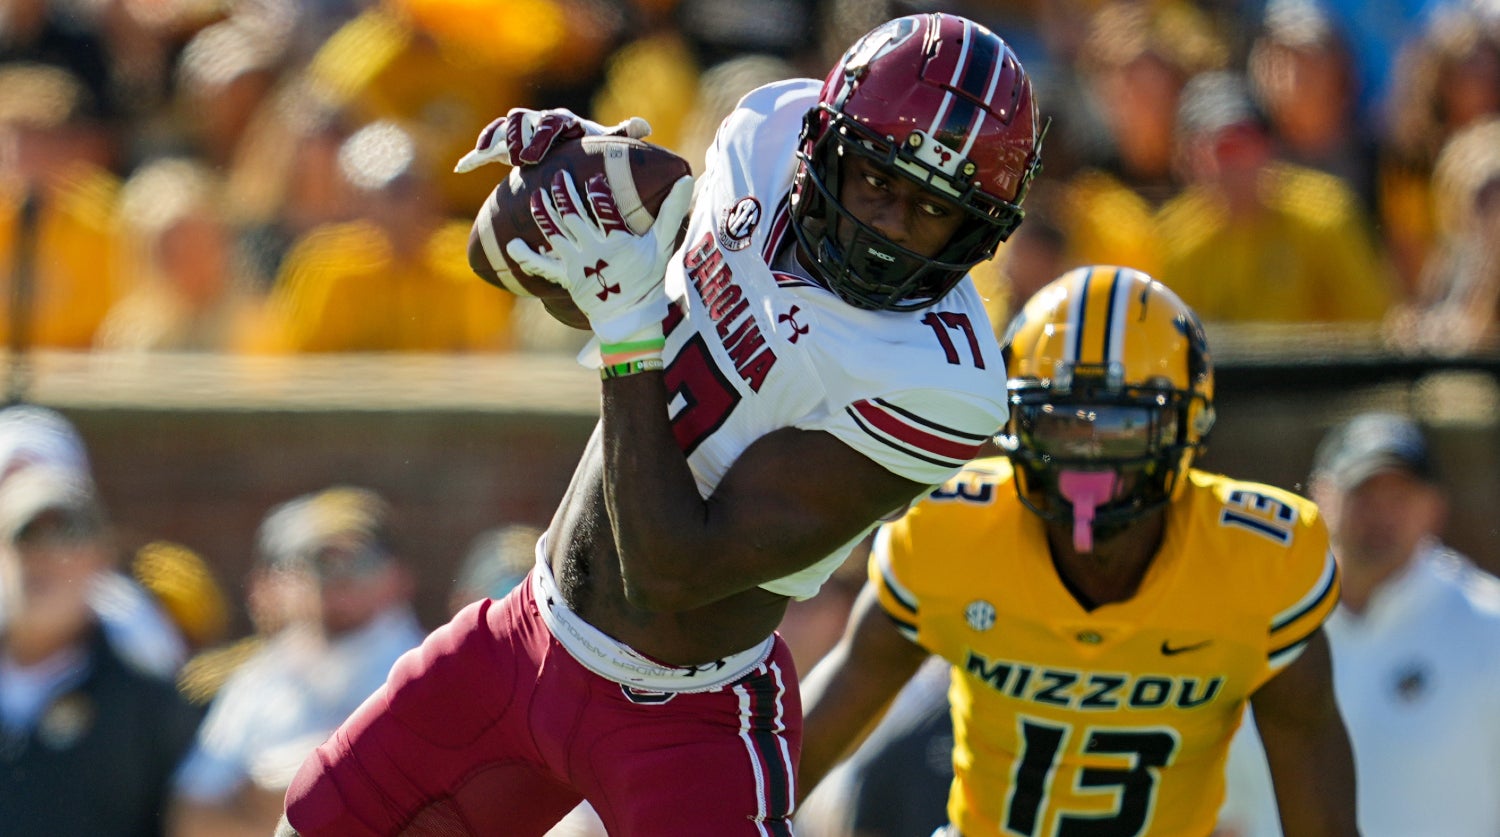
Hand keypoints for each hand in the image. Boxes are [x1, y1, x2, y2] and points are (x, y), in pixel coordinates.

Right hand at [454, 108, 651, 171]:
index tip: (534, 157)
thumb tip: (645, 127)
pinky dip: (475, 154)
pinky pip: (488, 144)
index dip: (542, 136)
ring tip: (488, 155)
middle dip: (517, 136)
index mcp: (563, 122)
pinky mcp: (506, 146)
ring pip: (503, 126)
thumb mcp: (604, 149)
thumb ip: (620, 138)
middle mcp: (539, 122)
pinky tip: (462, 166)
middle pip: (521, 118)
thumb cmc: (590, 154)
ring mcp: (521, 133)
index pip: (551, 121)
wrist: (574, 158)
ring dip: (496, 139)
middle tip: (517, 158)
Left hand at [505, 170, 693, 346]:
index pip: (605, 212)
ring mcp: (577, 266)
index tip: (591, 178)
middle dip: (563, 195)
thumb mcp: (662, 246)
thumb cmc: (648, 279)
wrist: (631, 317)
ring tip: (536, 195)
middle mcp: (594, 252)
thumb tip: (686, 180)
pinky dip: (527, 257)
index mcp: (617, 243)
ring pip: (555, 235)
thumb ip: (670, 212)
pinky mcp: (565, 278)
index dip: (597, 194)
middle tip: (557, 175)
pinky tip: (511, 245)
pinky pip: (543, 268)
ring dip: (543, 215)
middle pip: (573, 218)